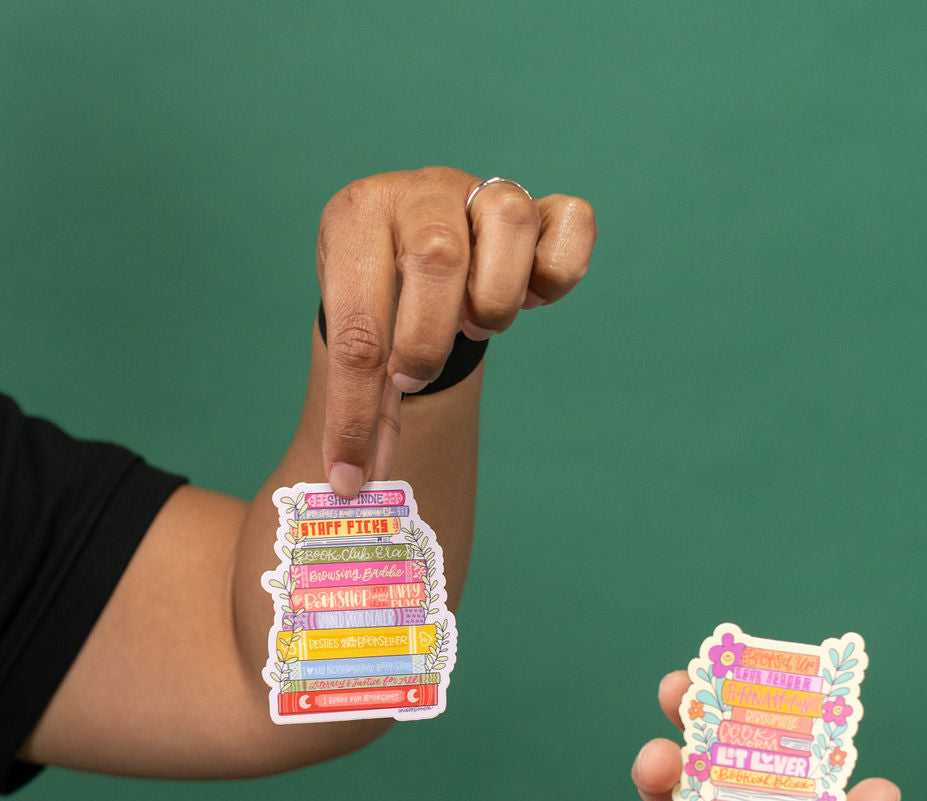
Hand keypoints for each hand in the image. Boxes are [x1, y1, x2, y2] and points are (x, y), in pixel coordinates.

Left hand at [315, 167, 596, 494]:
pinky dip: (559, 269)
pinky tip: (531, 297)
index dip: (358, 409)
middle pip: (436, 258)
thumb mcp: (357, 341)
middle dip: (426, 343)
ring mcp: (480, 192)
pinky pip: (571, 220)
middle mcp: (419, 192)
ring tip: (475, 324)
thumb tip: (355, 482)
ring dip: (495, 298)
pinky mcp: (537, 207)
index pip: (355, 326)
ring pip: (509, 220)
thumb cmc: (380, 300)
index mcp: (355, 219)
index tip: (357, 467)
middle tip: (413, 378)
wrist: (406, 248)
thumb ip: (361, 401)